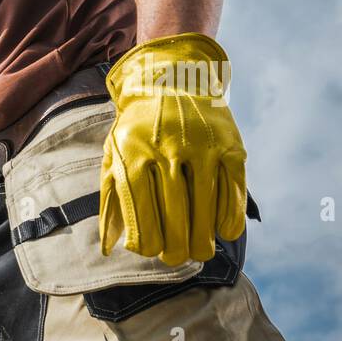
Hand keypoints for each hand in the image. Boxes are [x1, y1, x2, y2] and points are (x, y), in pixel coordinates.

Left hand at [100, 33, 246, 265]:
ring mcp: (201, 147)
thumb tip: (109, 249)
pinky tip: (224, 231)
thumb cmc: (136, 129)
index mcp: (133, 156)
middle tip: (177, 259)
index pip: (141, 211)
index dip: (147, 240)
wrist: (170, 80)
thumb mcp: (113, 157)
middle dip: (176, 244)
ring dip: (203, 236)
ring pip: (205, 204)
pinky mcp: (230, 145)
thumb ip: (112, 202)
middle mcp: (167, 151)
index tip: (151, 253)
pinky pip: (232, 188)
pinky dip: (230, 214)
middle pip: (174, 213)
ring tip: (200, 252)